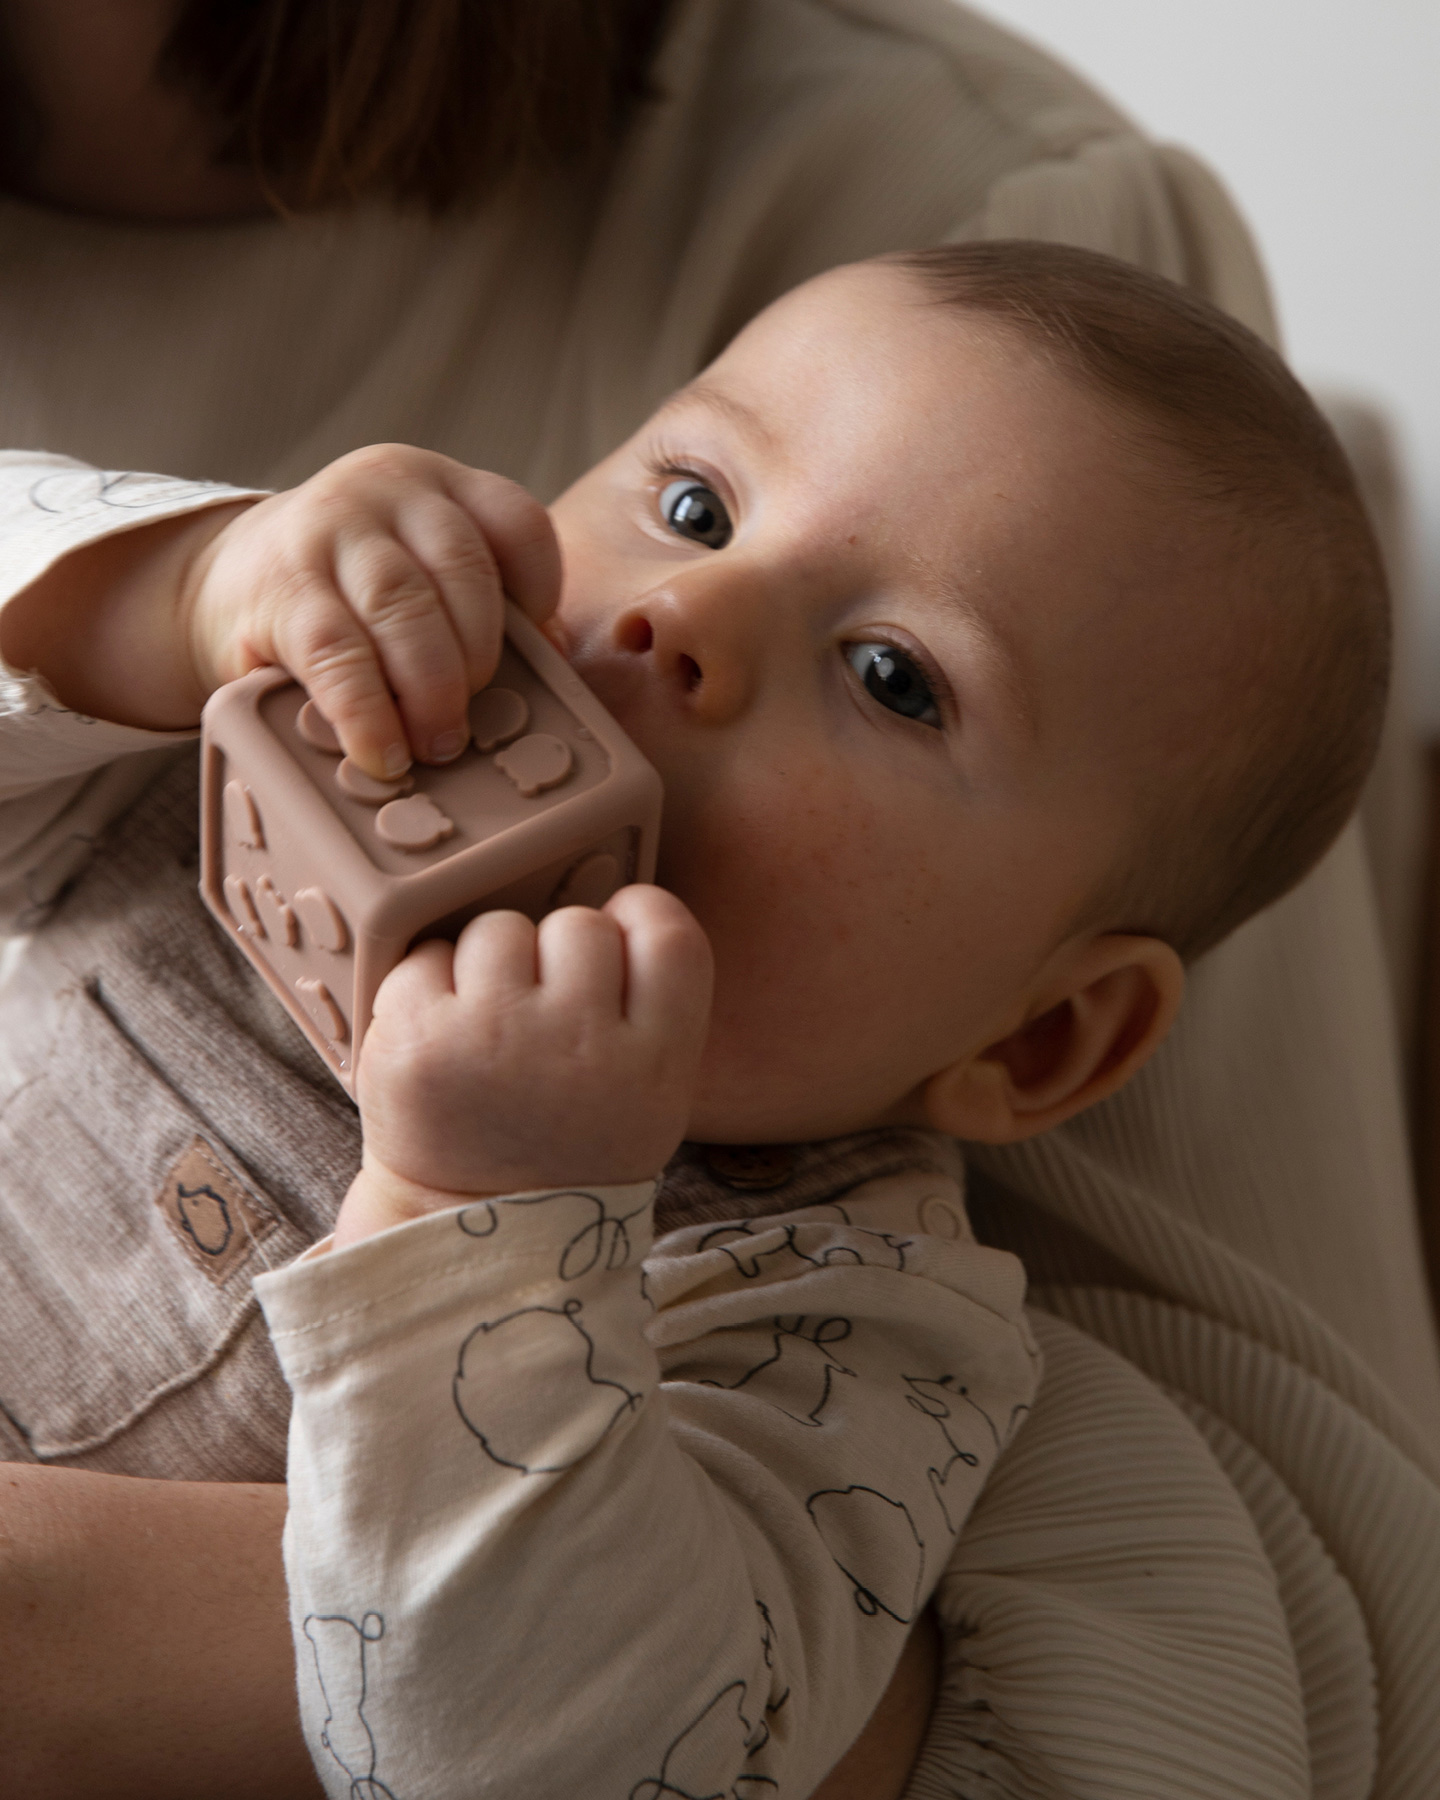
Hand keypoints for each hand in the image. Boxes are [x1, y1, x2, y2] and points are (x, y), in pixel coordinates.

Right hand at [183, 445, 559, 775]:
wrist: (223, 583)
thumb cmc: (348, 594)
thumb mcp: (418, 573)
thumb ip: (482, 603)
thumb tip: (552, 658)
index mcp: (439, 485)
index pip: (517, 523)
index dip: (539, 595)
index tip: (536, 655)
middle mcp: (386, 490)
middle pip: (461, 569)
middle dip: (478, 656)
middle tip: (472, 720)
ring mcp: (328, 528)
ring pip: (402, 605)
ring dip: (429, 687)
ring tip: (436, 744)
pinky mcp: (281, 586)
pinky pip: (337, 653)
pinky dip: (366, 711)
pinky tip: (379, 751)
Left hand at [336, 887, 712, 1244]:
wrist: (468, 1235)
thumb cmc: (566, 1145)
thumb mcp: (648, 1094)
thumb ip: (648, 1005)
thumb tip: (609, 901)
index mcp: (655, 1062)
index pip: (668, 933)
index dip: (639, 917)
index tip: (617, 939)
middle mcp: (582, 1044)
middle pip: (579, 924)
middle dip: (555, 956)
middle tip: (540, 1017)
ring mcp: (495, 1039)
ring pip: (499, 928)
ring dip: (488, 964)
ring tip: (487, 1030)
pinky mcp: (416, 1040)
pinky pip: (425, 956)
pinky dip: (427, 986)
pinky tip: (440, 1036)